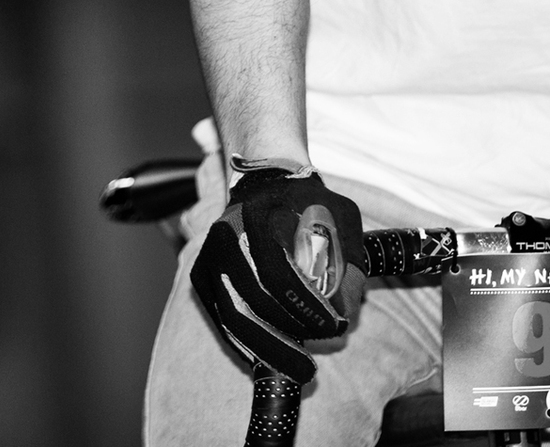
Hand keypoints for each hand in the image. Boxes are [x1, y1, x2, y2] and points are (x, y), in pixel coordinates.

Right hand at [187, 167, 363, 384]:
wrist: (264, 182)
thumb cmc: (306, 201)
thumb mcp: (341, 216)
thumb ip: (347, 259)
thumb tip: (346, 311)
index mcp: (258, 215)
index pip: (279, 270)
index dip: (306, 306)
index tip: (334, 326)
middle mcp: (226, 235)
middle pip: (252, 300)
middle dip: (285, 339)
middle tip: (312, 366)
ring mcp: (209, 256)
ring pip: (232, 315)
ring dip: (266, 348)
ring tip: (295, 367)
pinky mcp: (202, 275)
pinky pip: (219, 318)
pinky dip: (242, 343)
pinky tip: (266, 358)